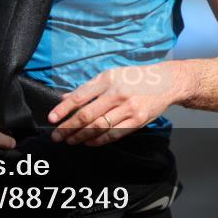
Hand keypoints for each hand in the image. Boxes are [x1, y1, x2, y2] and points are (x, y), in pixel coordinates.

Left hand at [47, 62, 185, 146]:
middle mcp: (116, 93)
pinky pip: (114, 134)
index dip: (63, 109)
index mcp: (107, 79)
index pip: (80, 96)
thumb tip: (65, 98)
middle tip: (57, 136)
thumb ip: (89, 88)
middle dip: (68, 128)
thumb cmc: (135, 78)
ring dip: (81, 136)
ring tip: (70, 141)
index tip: (52, 118)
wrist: (165, 82)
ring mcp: (128, 107)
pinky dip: (99, 140)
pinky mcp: (137, 120)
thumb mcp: (111, 75)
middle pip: (87, 115)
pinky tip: (89, 142)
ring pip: (98, 127)